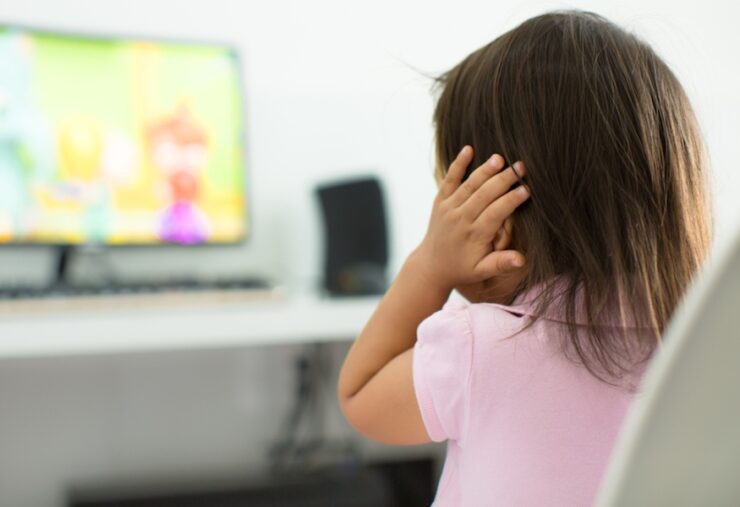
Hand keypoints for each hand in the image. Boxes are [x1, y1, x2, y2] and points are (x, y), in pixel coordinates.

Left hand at [412, 145, 529, 292]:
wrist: (432, 265)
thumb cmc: (463, 268)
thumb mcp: (482, 271)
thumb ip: (501, 264)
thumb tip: (521, 260)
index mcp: (474, 235)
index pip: (495, 213)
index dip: (511, 201)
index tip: (527, 190)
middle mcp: (460, 219)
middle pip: (483, 195)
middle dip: (503, 180)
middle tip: (521, 167)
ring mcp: (448, 208)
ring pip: (468, 185)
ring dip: (484, 170)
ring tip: (500, 158)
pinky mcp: (440, 201)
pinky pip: (449, 180)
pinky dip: (457, 165)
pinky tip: (468, 149)